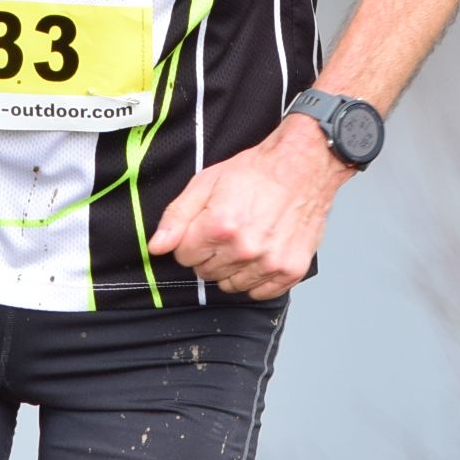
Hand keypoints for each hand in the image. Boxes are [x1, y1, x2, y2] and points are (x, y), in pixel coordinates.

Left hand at [148, 116, 350, 299]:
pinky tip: (261, 255)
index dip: (190, 241)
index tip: (205, 227)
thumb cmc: (257, 172)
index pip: (183, 256)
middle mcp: (245, 248)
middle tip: (228, 231)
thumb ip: (176, 217)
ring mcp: (270, 262)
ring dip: (233, 268)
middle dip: (210, 254)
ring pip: (231, 286)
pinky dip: (257, 279)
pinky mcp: (291, 270)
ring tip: (246, 241)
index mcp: (219, 225)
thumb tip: (156, 247)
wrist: (303, 167)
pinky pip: (260, 293)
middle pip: (206, 273)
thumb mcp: (206, 182)